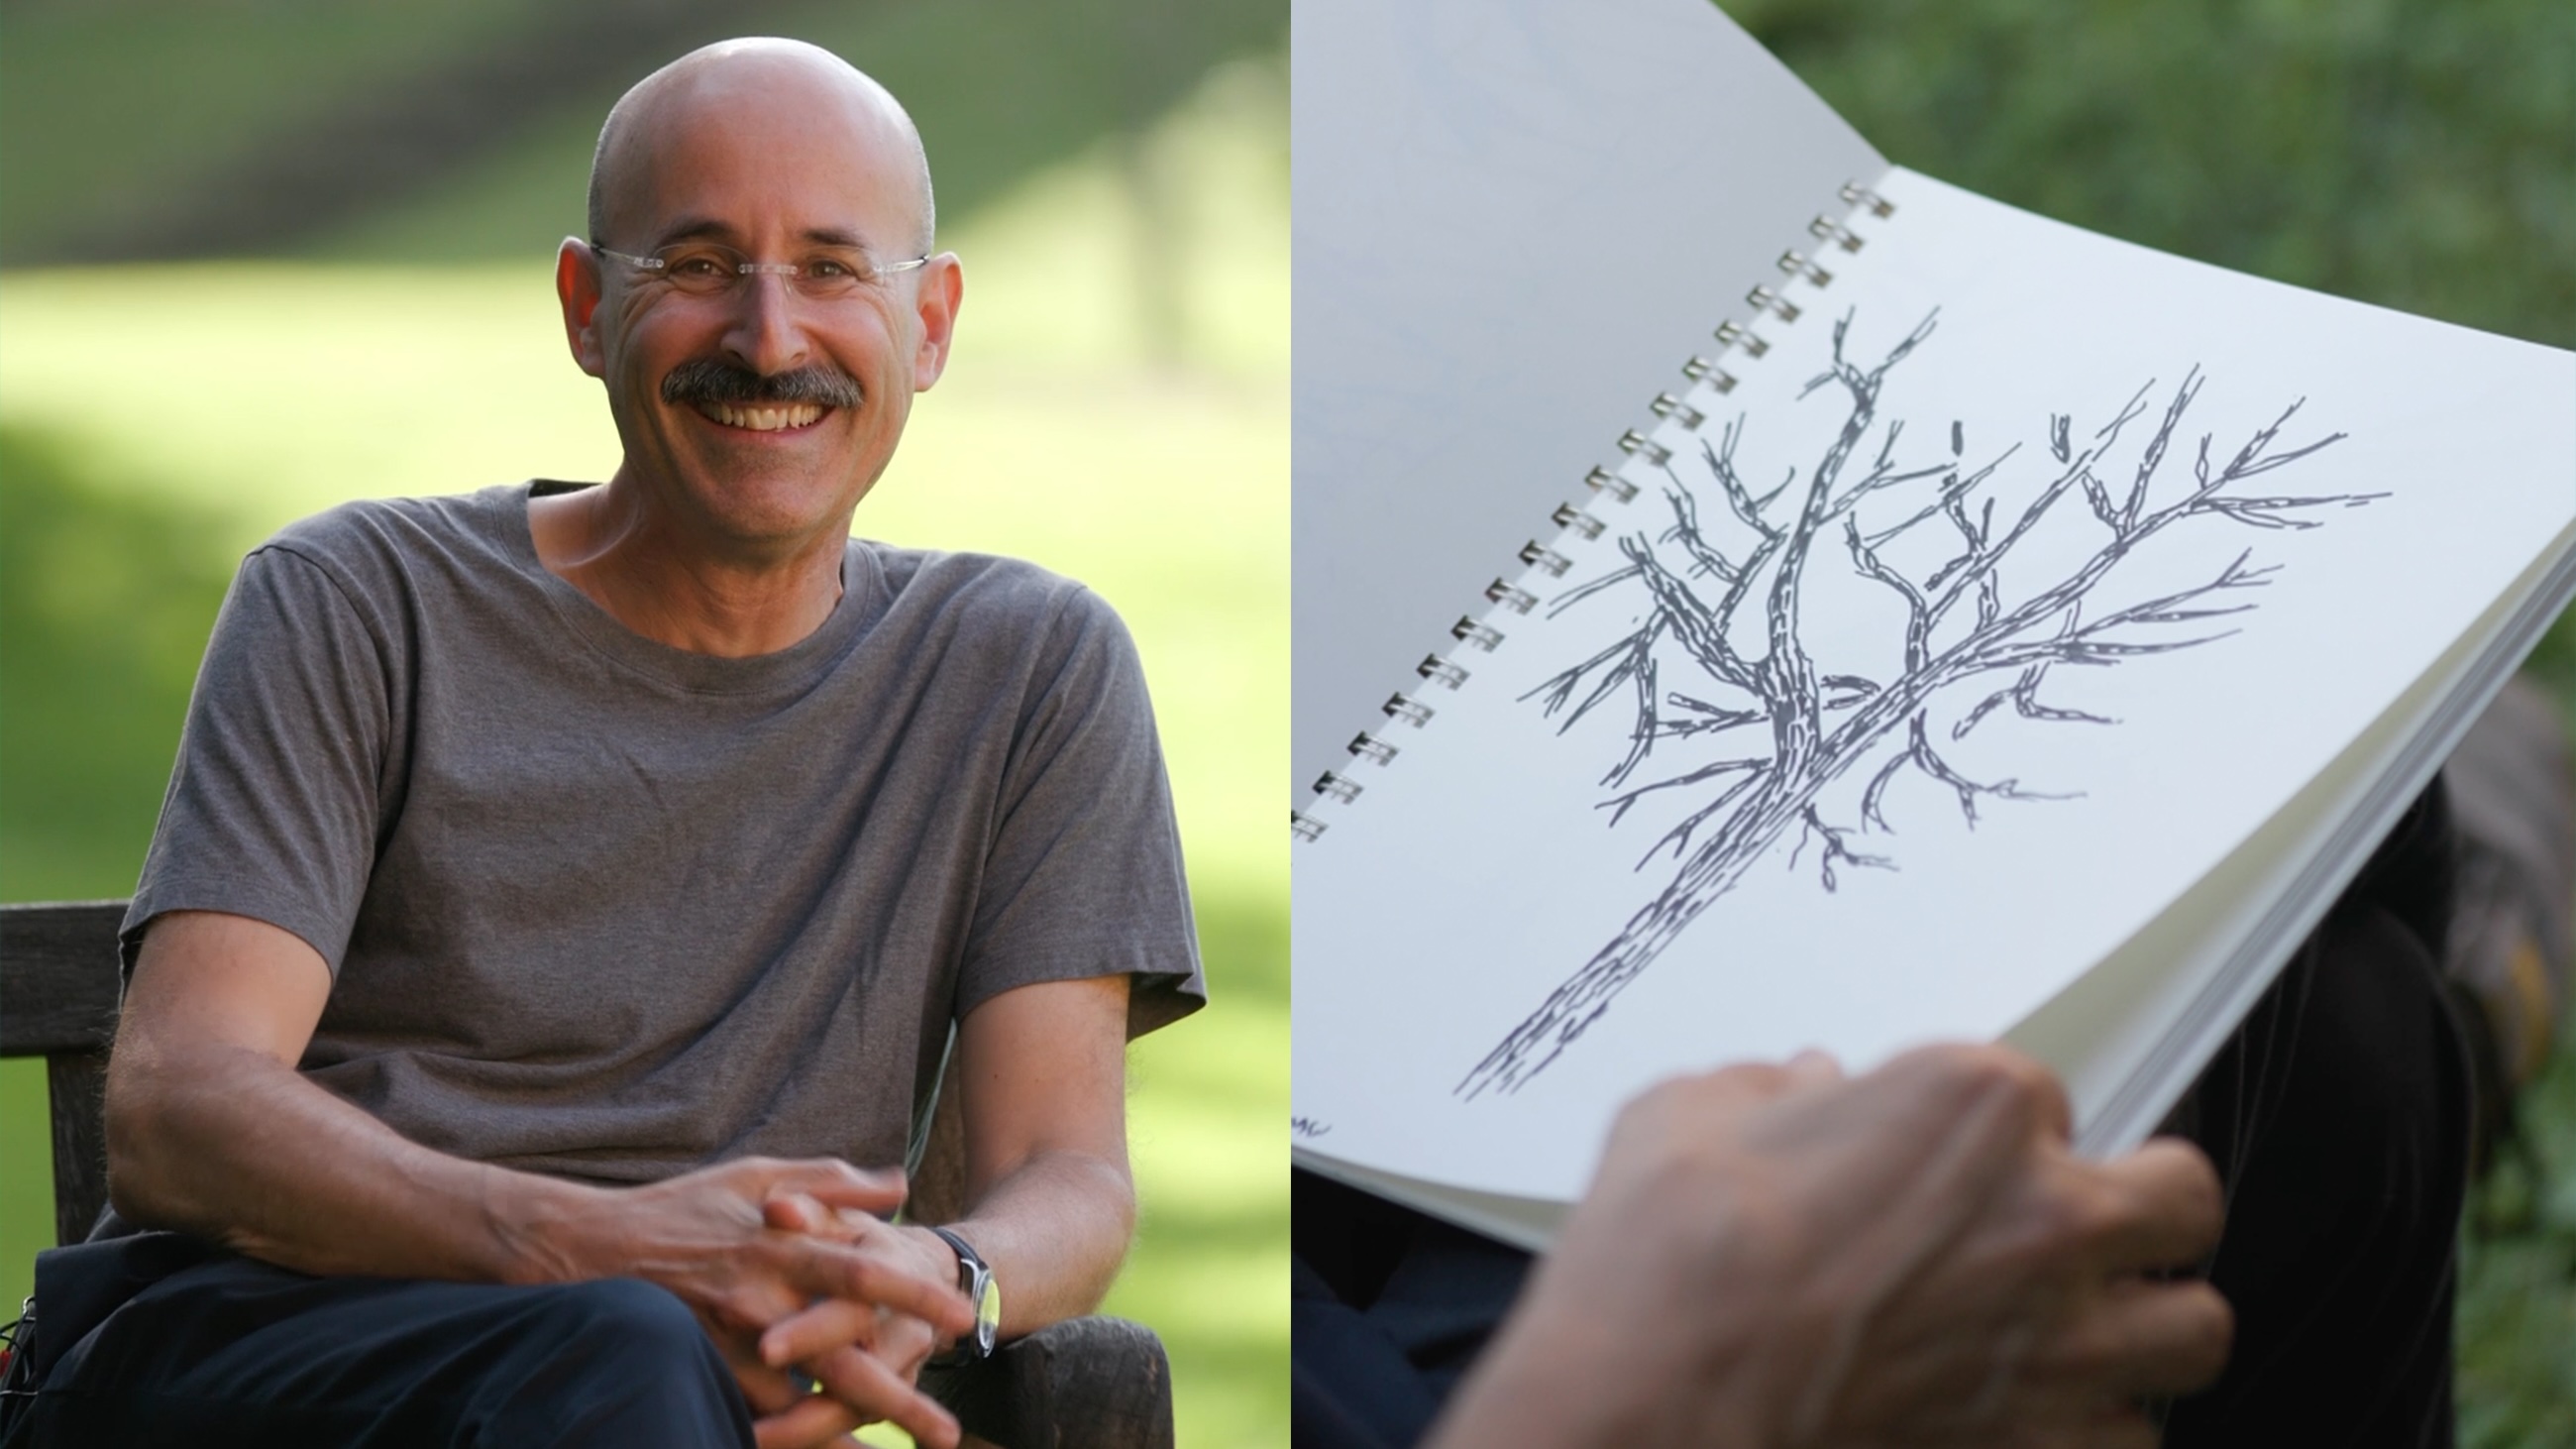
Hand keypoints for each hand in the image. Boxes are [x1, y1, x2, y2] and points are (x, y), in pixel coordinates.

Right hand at [541, 1156, 972, 1448]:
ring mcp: (731, 1343)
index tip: (963, 1316)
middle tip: (947, 1432)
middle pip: (846, 1359)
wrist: (592, 1246)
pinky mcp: (704, 1371)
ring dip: (848, 1436)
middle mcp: (765, 1299)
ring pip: (802, 1404)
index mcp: (785, 1245)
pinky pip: (756, 1418)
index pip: (866, 1273)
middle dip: (900, 1400)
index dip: (917, 1297)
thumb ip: (832, 1181)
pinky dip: (790, 1441)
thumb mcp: (759, 1175)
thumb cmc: (683, 1206)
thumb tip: (898, 1185)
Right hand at [1434, 1045, 2230, 1448]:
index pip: (2046, 1092)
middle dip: (2145, 1208)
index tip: (1956, 1157)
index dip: (1999, 1129)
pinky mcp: (2040, 1448)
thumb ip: (1762, 1094)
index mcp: (1971, 1106)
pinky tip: (2038, 1418)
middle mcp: (2043, 1217)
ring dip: (2148, 1327)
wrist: (1654, 1399)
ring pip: (2195, 1330)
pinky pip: (2133, 1440)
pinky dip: (2095, 1429)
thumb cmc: (1669, 1264)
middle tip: (2091, 1223)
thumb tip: (1789, 1093)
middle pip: (2181, 1197)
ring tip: (2093, 1331)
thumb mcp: (1687, 1118)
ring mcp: (2057, 1343)